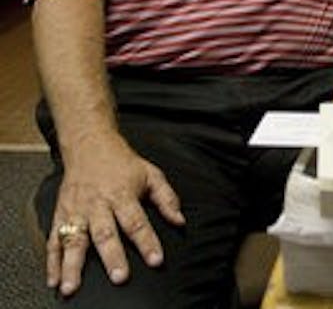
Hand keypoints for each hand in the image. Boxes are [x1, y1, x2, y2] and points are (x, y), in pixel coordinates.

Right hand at [47, 131, 184, 295]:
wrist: (89, 146)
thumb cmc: (122, 163)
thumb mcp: (151, 174)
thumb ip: (167, 198)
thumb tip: (180, 220)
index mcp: (122, 194)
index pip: (137, 222)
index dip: (147, 241)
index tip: (155, 259)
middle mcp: (98, 204)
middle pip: (106, 233)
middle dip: (112, 257)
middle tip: (119, 276)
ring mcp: (77, 211)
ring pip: (74, 240)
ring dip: (73, 265)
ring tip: (72, 287)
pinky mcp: (61, 214)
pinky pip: (54, 240)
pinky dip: (52, 261)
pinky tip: (53, 279)